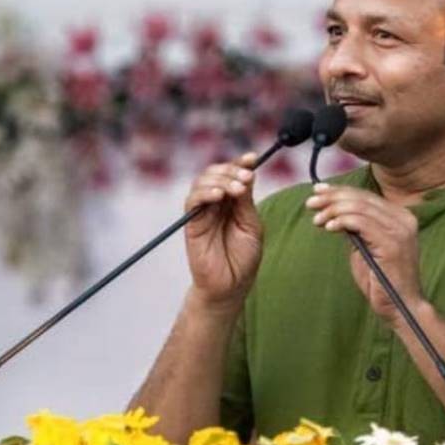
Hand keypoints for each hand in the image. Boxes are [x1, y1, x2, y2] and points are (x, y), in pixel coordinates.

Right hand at [183, 153, 262, 310]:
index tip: (253, 157)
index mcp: (232, 202)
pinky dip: (204, 193)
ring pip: (202, 182)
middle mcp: (216, 203)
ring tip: (236, 189)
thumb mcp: (252, 226)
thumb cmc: (243, 259)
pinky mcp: (192, 223)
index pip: (232, 174)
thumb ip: (246, 203)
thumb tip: (247, 176)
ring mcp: (203, 212)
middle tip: (246, 177)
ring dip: (220, 179)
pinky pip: (192, 200)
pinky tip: (219, 196)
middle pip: (216, 173)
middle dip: (232, 170)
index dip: (240, 163)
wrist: (231, 286)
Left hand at [305, 183, 423, 320]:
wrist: (401, 307)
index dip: (339, 191)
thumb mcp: (365, 248)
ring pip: (359, 208)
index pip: (365, 196)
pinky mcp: (392, 243)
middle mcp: (403, 219)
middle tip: (310, 202)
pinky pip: (361, 223)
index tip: (317, 191)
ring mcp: (400, 230)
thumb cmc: (380, 281)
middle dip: (332, 198)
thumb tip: (333, 209)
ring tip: (316, 219)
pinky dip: (342, 222)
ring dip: (333, 210)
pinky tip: (328, 227)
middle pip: (361, 198)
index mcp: (399, 217)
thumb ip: (355, 228)